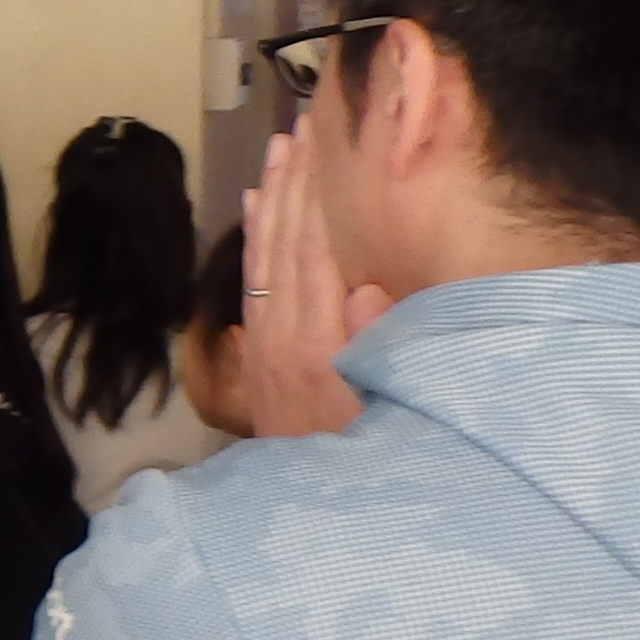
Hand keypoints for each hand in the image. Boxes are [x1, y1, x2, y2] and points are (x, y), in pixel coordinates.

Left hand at [237, 133, 384, 436]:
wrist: (308, 516)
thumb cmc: (366, 460)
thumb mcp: (385, 412)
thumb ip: (375, 346)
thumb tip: (367, 283)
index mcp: (313, 343)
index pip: (313, 249)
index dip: (317, 192)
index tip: (324, 140)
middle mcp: (277, 335)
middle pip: (284, 241)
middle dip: (294, 180)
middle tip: (303, 123)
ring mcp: (260, 342)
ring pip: (265, 254)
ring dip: (273, 198)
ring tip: (280, 149)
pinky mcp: (254, 352)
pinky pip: (254, 280)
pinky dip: (257, 238)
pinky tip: (260, 206)